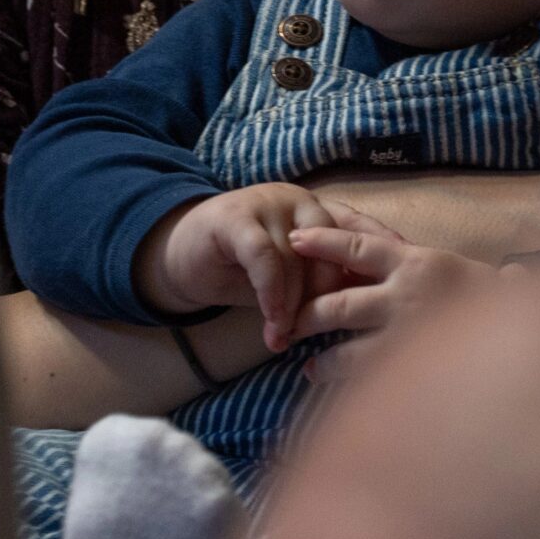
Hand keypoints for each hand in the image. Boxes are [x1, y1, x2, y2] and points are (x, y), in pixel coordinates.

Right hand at [136, 183, 339, 352]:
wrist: (182, 255)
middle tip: (308, 333)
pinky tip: (269, 318)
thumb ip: (314, 288)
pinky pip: (264, 256)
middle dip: (321, 297)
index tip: (357, 312)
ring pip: (295, 257)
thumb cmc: (241, 270)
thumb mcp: (287, 280)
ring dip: (290, 305)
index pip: (353, 240)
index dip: (356, 277)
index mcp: (319, 213)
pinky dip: (270, 292)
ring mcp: (267, 204)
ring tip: (282, 337)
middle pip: (328, 250)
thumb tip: (346, 318)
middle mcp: (299, 202)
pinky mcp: (235, 217)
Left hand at [286, 208, 504, 382]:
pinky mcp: (416, 373)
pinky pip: (372, 383)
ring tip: (309, 368)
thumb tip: (367, 254)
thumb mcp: (449, 265)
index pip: (356, 247)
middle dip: (309, 314)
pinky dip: (350, 389)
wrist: (526, 324)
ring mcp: (409, 338)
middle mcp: (406, 297)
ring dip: (325, 361)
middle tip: (288, 322)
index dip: (321, 242)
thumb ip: (413, 263)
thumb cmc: (487, 294)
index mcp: (414, 261)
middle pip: (341, 304)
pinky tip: (339, 395)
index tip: (293, 239)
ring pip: (349, 352)